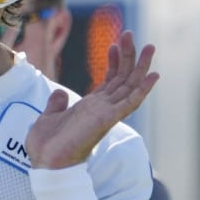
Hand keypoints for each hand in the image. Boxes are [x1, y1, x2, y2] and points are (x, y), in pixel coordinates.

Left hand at [24, 32, 157, 169]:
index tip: (114, 44)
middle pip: (122, 78)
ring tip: (149, 46)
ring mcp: (107, 113)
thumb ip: (56, 105)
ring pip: (130, 86)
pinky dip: (143, 88)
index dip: (113, 62)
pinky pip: (130, 102)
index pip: (109, 81)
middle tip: (132, 34)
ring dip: (140, 66)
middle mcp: (102, 109)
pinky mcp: (107, 119)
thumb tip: (60, 94)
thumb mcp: (48, 118)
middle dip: (128, 56)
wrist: (46, 165)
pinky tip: (153, 74)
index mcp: (90, 107)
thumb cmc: (47, 148)